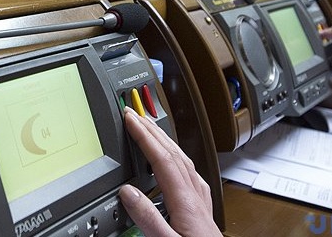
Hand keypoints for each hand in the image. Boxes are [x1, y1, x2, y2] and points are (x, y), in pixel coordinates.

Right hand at [118, 107, 220, 236]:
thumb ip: (147, 218)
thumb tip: (128, 192)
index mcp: (186, 201)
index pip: (162, 159)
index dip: (145, 136)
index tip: (130, 119)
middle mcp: (196, 195)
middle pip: (174, 153)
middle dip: (154, 130)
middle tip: (136, 114)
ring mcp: (201, 199)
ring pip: (184, 159)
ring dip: (165, 141)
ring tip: (149, 129)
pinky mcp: (203, 207)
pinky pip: (190, 172)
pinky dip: (176, 158)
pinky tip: (174, 161)